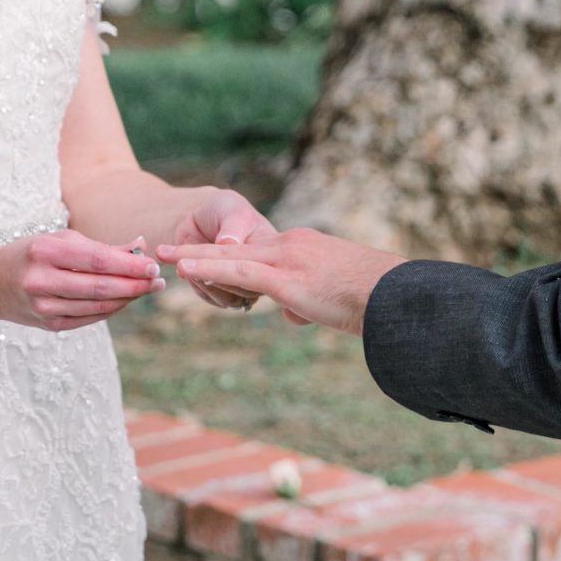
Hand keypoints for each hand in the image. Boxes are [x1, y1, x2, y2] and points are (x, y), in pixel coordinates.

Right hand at [0, 230, 165, 331]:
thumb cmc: (33, 253)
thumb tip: (141, 246)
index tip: (153, 265)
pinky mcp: (49, 325)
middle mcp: (42, 280)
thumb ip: (100, 246)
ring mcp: (44, 306)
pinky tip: (125, 300)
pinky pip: (89, 318)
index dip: (130, 265)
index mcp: (46, 251)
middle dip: (135, 285)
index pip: (98, 260)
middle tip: (158, 281)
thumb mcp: (61, 239)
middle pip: (101, 287)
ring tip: (147, 289)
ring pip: (98, 306)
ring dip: (127, 299)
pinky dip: (111, 309)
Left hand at [153, 230, 406, 335]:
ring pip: (230, 256)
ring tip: (165, 258)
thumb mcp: (335, 298)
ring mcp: (288, 258)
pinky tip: (186, 270)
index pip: (258, 251)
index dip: (227, 254)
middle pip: (236, 246)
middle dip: (201, 249)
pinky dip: (209, 269)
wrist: (395, 295)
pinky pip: (238, 271)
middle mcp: (292, 244)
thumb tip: (294, 315)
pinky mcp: (286, 278)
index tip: (206, 258)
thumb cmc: (377, 300)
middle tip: (171, 250)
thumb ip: (310, 301)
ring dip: (195, 258)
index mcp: (304, 247)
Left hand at [169, 189, 278, 310]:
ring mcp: (243, 286)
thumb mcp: (233, 210)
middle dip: (216, 274)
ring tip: (183, 264)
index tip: (215, 247)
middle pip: (247, 289)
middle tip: (188, 261)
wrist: (196, 217)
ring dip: (204, 282)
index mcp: (272, 252)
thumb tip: (229, 243)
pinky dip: (197, 285)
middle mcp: (260, 273)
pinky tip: (183, 269)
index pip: (263, 268)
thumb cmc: (221, 210)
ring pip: (230, 299)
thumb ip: (233, 226)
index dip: (240, 262)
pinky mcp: (223, 294)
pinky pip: (214, 298)